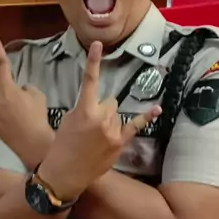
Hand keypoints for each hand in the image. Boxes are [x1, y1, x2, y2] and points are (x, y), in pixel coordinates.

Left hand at [0, 33, 53, 168]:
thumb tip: (19, 90)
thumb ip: (25, 87)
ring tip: (18, 115)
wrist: (34, 141)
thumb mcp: (37, 94)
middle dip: (9, 89)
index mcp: (7, 86)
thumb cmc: (37, 116)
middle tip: (23, 103)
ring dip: (2, 102)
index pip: (2, 63)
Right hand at [38, 41, 161, 201]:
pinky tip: (156, 109)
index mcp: (84, 110)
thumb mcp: (68, 120)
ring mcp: (113, 131)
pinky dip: (145, 117)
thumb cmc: (62, 146)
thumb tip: (96, 104)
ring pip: (117, 114)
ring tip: (96, 138)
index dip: (94, 61)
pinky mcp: (120, 143)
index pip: (89, 81)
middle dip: (102, 108)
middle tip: (90, 125)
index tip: (98, 44)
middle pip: (110, 101)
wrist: (65, 174)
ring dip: (110, 120)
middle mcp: (101, 118)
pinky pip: (135, 126)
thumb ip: (84, 108)